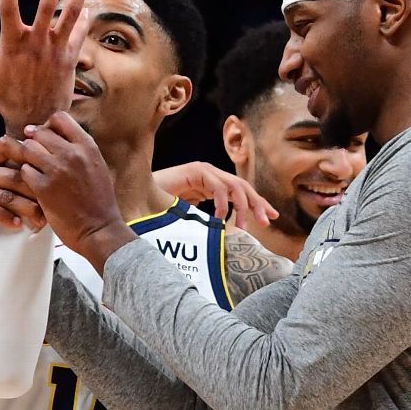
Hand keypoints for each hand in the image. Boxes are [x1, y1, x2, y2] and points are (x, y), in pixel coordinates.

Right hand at [0, 0, 92, 136]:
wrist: (33, 121)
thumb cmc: (2, 97)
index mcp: (12, 44)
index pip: (7, 9)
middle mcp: (36, 44)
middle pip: (47, 5)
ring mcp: (55, 51)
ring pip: (70, 14)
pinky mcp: (69, 59)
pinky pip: (78, 33)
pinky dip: (83, 18)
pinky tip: (85, 4)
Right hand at [0, 137, 47, 241]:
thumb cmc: (14, 208)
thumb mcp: (25, 186)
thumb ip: (33, 169)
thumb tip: (55, 153)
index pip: (7, 144)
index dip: (28, 154)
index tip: (47, 170)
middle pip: (11, 175)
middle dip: (34, 191)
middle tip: (51, 204)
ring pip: (3, 194)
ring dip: (25, 208)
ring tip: (40, 219)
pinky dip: (6, 217)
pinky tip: (19, 224)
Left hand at [17, 112, 134, 269]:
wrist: (98, 229)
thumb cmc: (100, 201)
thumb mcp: (98, 166)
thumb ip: (81, 150)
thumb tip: (61, 137)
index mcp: (87, 147)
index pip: (60, 118)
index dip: (49, 125)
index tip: (46, 137)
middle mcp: (71, 154)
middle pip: (40, 132)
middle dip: (35, 142)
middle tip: (36, 156)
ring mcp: (56, 170)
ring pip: (28, 149)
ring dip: (28, 158)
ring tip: (34, 170)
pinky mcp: (43, 188)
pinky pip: (24, 171)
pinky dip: (26, 176)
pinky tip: (33, 185)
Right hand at [152, 162, 277, 229]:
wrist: (138, 197)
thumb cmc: (161, 210)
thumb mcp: (192, 219)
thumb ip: (207, 223)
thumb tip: (226, 238)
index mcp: (212, 185)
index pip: (241, 192)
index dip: (258, 203)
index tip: (272, 217)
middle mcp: (211, 175)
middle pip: (243, 187)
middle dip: (257, 204)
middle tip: (267, 221)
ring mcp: (203, 171)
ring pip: (234, 186)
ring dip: (242, 207)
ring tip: (243, 227)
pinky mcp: (195, 171)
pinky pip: (217, 187)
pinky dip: (222, 203)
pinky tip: (221, 219)